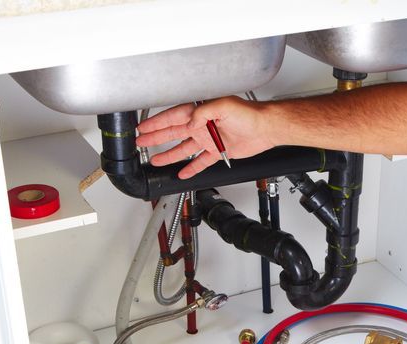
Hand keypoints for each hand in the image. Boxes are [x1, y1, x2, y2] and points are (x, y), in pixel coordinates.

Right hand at [136, 96, 274, 177]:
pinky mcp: (218, 151)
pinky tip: (183, 173)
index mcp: (200, 112)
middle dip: (156, 137)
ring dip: (170, 154)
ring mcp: (209, 139)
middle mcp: (202, 125)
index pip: (173, 118)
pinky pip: (201, 161)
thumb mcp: (223, 106)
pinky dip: (192, 167)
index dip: (157, 123)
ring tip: (156, 160)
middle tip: (141, 142)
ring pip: (184, 149)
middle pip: (173, 133)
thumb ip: (203, 113)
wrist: (265, 128)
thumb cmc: (249, 114)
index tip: (144, 127)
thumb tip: (190, 123)